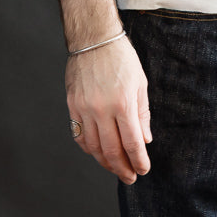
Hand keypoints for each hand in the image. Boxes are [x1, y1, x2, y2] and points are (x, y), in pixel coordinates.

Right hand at [66, 36, 151, 184]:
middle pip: (112, 150)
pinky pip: (79, 135)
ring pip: (93, 147)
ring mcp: (84, 108)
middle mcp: (102, 109)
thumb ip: (142, 114)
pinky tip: (96, 152)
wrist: (94, 38)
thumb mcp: (140, 84)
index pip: (132, 143)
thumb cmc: (121, 58)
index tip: (143, 170)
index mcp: (123, 103)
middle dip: (123, 168)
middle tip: (130, 178)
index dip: (139, 161)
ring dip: (105, 162)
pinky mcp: (72, 105)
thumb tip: (144, 141)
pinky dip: (88, 148)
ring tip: (115, 168)